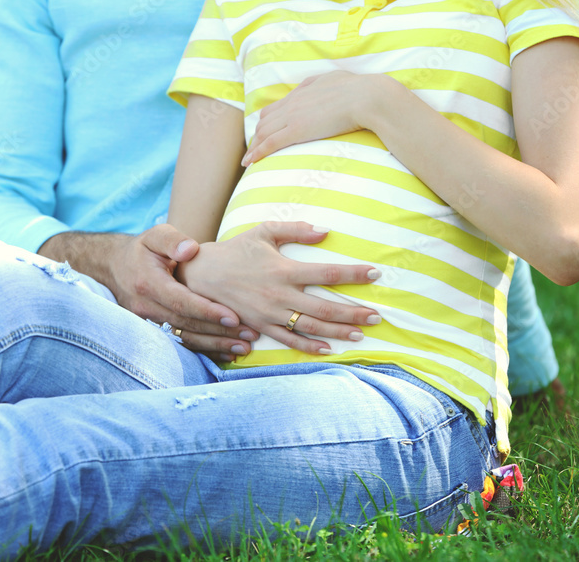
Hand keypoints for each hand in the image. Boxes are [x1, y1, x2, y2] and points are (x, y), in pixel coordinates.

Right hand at [108, 225, 257, 359]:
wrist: (114, 267)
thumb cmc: (142, 249)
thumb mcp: (155, 235)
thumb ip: (172, 240)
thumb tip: (190, 249)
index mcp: (149, 283)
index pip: (181, 301)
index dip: (208, 312)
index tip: (234, 317)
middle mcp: (147, 306)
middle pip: (187, 324)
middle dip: (219, 332)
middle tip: (250, 335)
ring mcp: (149, 321)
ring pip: (185, 337)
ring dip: (215, 344)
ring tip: (244, 348)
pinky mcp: (154, 329)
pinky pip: (180, 343)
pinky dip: (204, 350)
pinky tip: (226, 353)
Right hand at [176, 221, 382, 354]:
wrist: (201, 275)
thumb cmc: (236, 250)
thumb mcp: (264, 231)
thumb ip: (296, 229)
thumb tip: (326, 231)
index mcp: (284, 269)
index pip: (328, 273)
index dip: (354, 274)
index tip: (375, 273)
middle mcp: (280, 295)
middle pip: (326, 308)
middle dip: (354, 313)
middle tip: (377, 316)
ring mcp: (271, 314)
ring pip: (312, 327)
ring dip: (339, 332)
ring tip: (362, 333)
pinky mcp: (260, 326)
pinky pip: (289, 340)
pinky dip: (310, 347)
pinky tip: (329, 349)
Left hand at [241, 71, 402, 165]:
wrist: (367, 96)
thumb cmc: (358, 89)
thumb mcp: (335, 79)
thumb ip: (321, 83)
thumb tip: (318, 86)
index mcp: (301, 92)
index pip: (274, 109)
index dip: (266, 123)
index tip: (263, 134)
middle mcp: (293, 103)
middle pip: (264, 122)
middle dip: (256, 138)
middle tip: (253, 151)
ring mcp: (293, 116)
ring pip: (263, 133)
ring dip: (254, 147)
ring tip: (248, 160)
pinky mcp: (297, 130)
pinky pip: (270, 143)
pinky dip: (257, 152)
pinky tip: (250, 162)